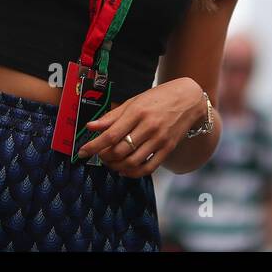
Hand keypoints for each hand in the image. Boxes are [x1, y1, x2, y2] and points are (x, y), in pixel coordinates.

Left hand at [75, 78, 204, 177]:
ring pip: (132, 162)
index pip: (110, 135)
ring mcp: (159, 139)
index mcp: (137, 112)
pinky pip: (148, 168)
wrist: (189, 99)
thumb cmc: (158, 98)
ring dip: (117, 166)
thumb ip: (112, 116)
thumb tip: (90, 126)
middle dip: (104, 157)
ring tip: (111, 163)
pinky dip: (133, 173)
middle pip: (120, 151)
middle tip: (99, 156)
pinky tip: (125, 170)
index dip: (94, 146)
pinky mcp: (168, 148)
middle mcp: (148, 126)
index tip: (82, 152)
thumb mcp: (134, 101)